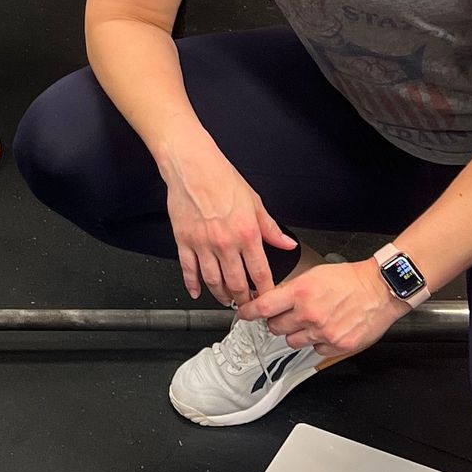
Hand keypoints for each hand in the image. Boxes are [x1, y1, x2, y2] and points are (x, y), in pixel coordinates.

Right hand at [163, 158, 297, 305]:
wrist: (193, 166)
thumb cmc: (222, 179)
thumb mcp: (255, 202)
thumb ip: (271, 229)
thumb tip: (287, 244)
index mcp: (247, 234)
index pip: (260, 273)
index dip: (265, 291)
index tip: (267, 299)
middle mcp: (226, 243)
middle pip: (237, 283)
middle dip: (244, 299)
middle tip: (246, 304)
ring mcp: (203, 244)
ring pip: (213, 281)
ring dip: (221, 295)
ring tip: (226, 300)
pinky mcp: (184, 242)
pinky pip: (188, 270)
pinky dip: (192, 285)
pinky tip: (196, 292)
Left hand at [246, 258, 402, 362]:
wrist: (380, 289)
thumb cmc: (350, 279)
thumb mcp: (314, 275)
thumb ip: (292, 290)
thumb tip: (273, 300)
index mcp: (301, 293)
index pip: (263, 307)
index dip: (249, 312)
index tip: (244, 314)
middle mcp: (309, 314)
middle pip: (275, 328)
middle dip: (277, 322)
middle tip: (287, 315)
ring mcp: (323, 332)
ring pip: (292, 342)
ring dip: (296, 333)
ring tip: (311, 321)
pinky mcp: (337, 346)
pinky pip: (315, 351)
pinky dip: (317, 342)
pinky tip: (327, 329)